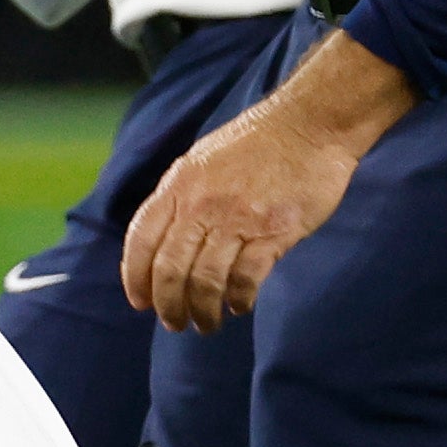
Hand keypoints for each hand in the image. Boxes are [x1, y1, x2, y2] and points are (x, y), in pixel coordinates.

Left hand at [119, 31, 414, 331]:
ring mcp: (237, 219)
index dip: (135, 278)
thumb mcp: (202, 160)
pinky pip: (245, 279)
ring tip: (207, 324)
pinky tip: (239, 305)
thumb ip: (180, 197)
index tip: (141, 302)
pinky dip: (238, 299)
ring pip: (205, 282)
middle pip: (170, 270)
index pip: (141, 241)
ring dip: (203, 312)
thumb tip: (162, 241)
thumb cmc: (258, 143)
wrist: (311, 123)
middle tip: (175, 323)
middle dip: (168, 306)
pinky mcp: (273, 231)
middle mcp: (201, 204)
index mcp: (179, 185)